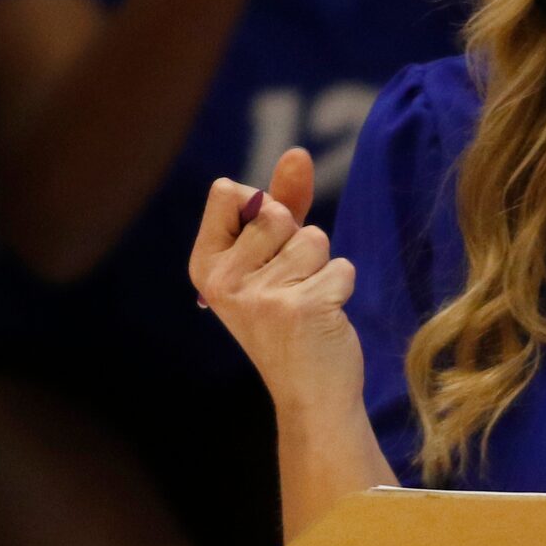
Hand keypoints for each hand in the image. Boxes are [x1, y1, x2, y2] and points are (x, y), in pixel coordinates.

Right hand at [190, 148, 363, 419]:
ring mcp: (259, 297)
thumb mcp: (274, 257)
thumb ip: (282, 202)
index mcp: (204, 265)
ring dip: (321, 266)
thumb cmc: (290, 319)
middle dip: (296, 240)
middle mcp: (223, 281)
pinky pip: (341, 266)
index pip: (227, 190)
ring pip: (313, 238)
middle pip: (274, 210)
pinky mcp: (301, 308)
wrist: (311, 394)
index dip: (258, 209)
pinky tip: (324, 320)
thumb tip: (298, 151)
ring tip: (306, 303)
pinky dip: (342, 288)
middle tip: (288, 288)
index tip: (262, 255)